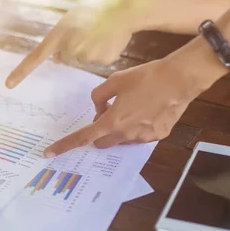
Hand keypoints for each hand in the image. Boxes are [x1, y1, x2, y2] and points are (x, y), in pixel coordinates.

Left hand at [6, 0, 148, 87]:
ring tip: (99, 34)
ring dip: (91, 50)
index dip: (22, 71)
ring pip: (83, 60)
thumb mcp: (72, 22)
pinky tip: (108, 39)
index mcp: (58, 33)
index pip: (35, 56)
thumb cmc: (94, 13)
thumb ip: (61, 41)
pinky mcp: (103, 59)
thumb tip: (58, 59)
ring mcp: (86, 53)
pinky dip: (104, 52)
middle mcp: (70, 44)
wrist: (122, 7)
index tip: (8, 85)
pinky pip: (98, 61)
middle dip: (75, 50)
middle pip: (67, 59)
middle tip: (87, 32)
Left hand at [43, 45, 224, 156]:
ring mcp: (143, 138)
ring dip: (119, 128)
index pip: (83, 137)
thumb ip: (99, 96)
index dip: (65, 145)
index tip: (49, 153)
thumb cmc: (145, 77)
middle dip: (99, 131)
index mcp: (112, 121)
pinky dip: (137, 126)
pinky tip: (149, 109)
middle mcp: (126, 135)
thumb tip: (99, 109)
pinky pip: (139, 135)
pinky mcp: (158, 136)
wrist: (180, 79)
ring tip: (134, 106)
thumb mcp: (115, 80)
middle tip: (109, 111)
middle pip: (102, 142)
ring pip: (121, 139)